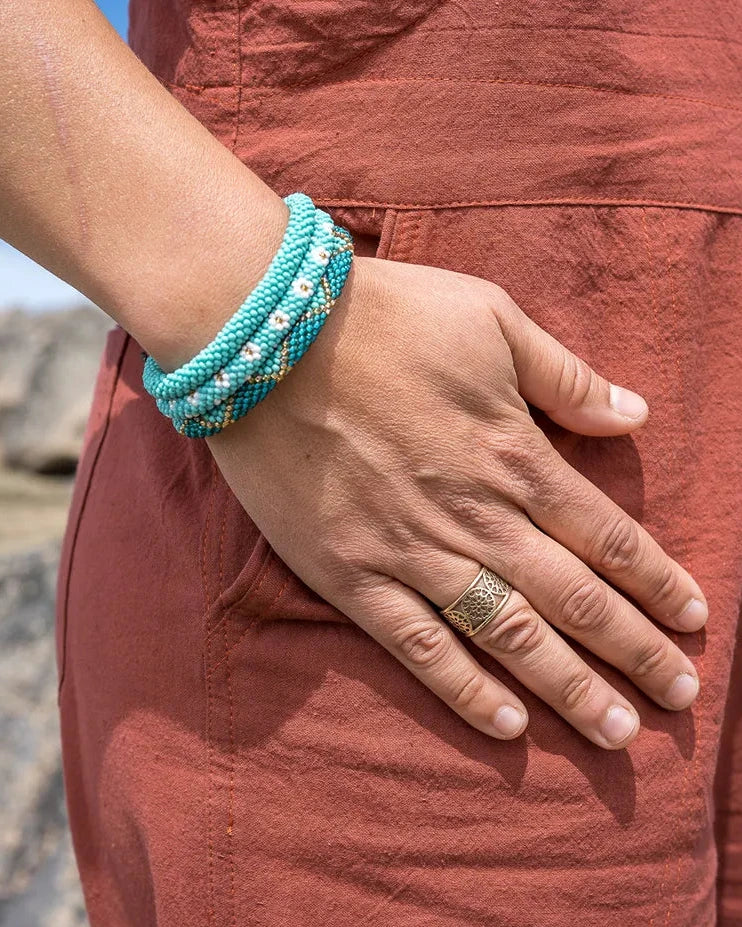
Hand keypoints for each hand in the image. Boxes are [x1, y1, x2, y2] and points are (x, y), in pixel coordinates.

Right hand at [208, 255, 706, 749]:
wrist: (268, 340)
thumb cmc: (385, 319)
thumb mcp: (490, 319)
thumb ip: (564, 376)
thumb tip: (634, 413)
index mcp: (513, 454)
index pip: (606, 534)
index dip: (657, 581)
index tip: (694, 618)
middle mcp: (476, 516)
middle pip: (574, 598)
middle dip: (636, 650)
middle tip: (679, 698)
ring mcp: (412, 552)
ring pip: (509, 634)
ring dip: (569, 687)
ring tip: (619, 732)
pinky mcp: (352, 575)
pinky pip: (418, 645)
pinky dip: (464, 689)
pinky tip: (508, 727)